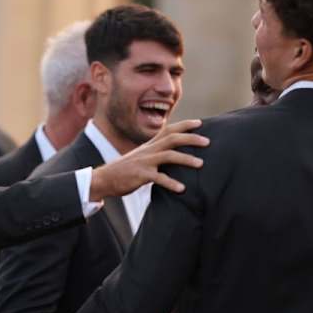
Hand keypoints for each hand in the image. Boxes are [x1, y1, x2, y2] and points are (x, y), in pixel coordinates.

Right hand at [89, 119, 208, 201]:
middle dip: (191, 139)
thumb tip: (172, 153)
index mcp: (149, 145)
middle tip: (208, 141)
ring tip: (201, 164)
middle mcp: (148, 150)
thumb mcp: (141, 157)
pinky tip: (182, 189)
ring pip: (168, 156)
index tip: (200, 123)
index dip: (184, 125)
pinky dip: (171, 183)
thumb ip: (156, 153)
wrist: (105, 179)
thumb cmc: (126, 170)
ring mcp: (144, 162)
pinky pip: (159, 178)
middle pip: (172, 139)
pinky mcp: (141, 175)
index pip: (169, 130)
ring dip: (186, 159)